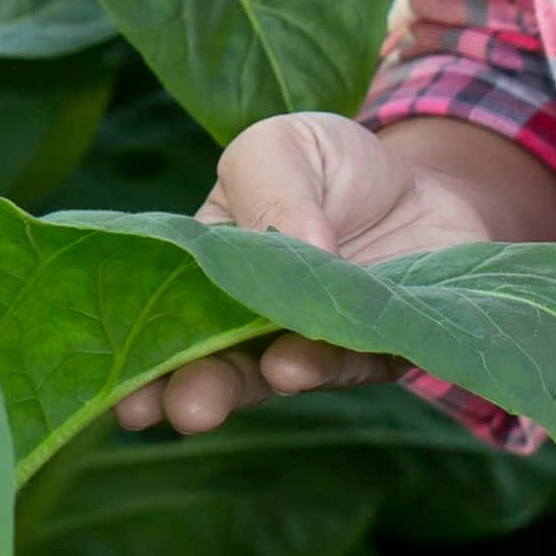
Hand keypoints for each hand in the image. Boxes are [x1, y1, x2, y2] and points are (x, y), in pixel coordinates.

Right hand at [111, 111, 555, 436]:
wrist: (428, 183)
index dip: (143, 357)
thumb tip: (298, 246)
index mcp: (211, 272)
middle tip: (176, 407)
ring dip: (251, 387)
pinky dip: (323, 364)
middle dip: (191, 388)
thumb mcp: (282, 147)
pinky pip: (348, 363)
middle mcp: (253, 322)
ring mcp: (311, 342)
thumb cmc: (333, 167)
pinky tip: (295, 365)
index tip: (127, 392)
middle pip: (213, 361)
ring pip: (274, 373)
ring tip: (227, 389)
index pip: (167, 316)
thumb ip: (271, 189)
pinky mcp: (375, 352)